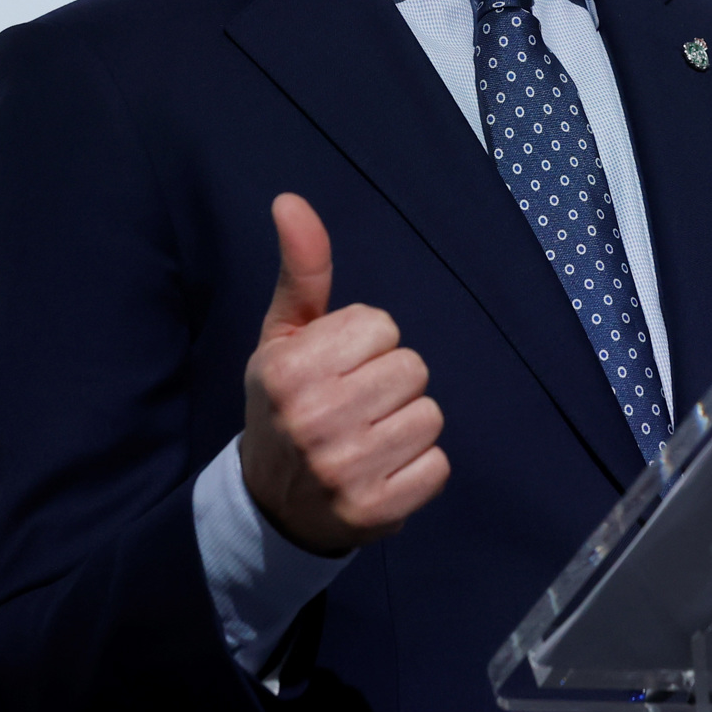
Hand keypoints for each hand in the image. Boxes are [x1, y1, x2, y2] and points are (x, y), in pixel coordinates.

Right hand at [240, 193, 449, 554]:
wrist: (273, 504)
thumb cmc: (286, 404)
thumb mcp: (284, 337)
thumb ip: (301, 271)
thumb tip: (291, 201)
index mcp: (290, 371)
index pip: (382, 326)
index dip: (367, 344)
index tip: (339, 369)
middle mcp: (314, 420)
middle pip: (412, 369)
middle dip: (391, 382)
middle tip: (356, 405)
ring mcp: (345, 469)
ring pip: (430, 415)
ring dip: (408, 425)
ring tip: (370, 437)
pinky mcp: (375, 510)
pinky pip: (438, 466)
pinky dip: (419, 469)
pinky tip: (383, 470)